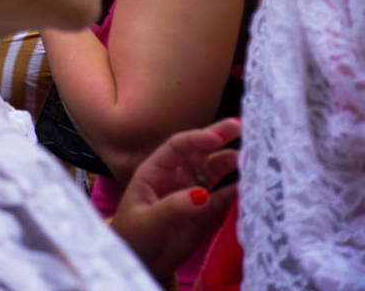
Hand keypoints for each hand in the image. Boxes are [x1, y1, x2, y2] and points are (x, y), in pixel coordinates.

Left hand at [109, 118, 239, 281]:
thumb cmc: (133, 235)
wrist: (140, 261)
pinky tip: (252, 187)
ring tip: (253, 158)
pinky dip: (238, 192)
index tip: (217, 137)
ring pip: (215, 171)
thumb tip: (202, 194)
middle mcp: (175, 176)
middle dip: (219, 137)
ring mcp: (192, 192)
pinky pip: (224, 198)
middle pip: (199, 152)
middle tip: (241, 125)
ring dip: (232, 163)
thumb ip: (173, 207)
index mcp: (155, 170)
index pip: (177, 147)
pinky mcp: (205, 212)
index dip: (196, 139)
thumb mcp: (148, 220)